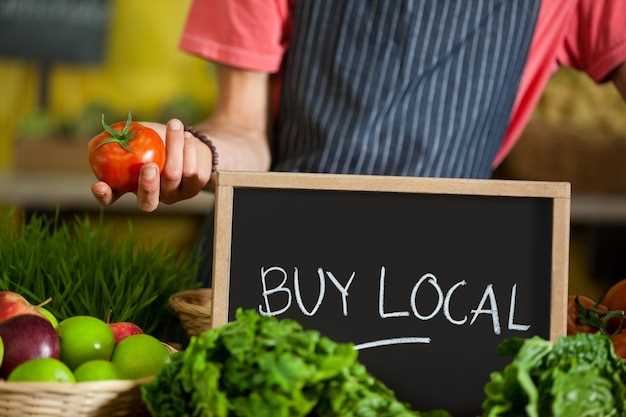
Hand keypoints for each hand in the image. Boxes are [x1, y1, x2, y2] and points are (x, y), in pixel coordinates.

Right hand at [91, 119, 212, 211]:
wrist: (190, 140)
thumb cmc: (157, 138)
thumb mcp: (138, 134)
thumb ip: (123, 137)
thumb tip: (102, 138)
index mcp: (130, 185)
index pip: (111, 198)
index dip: (104, 195)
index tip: (98, 186)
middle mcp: (152, 196)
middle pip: (148, 202)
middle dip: (147, 185)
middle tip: (149, 166)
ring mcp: (174, 195)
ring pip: (173, 176)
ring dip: (174, 146)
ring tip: (174, 124)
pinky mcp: (194, 188)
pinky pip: (191, 171)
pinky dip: (188, 149)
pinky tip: (187, 137)